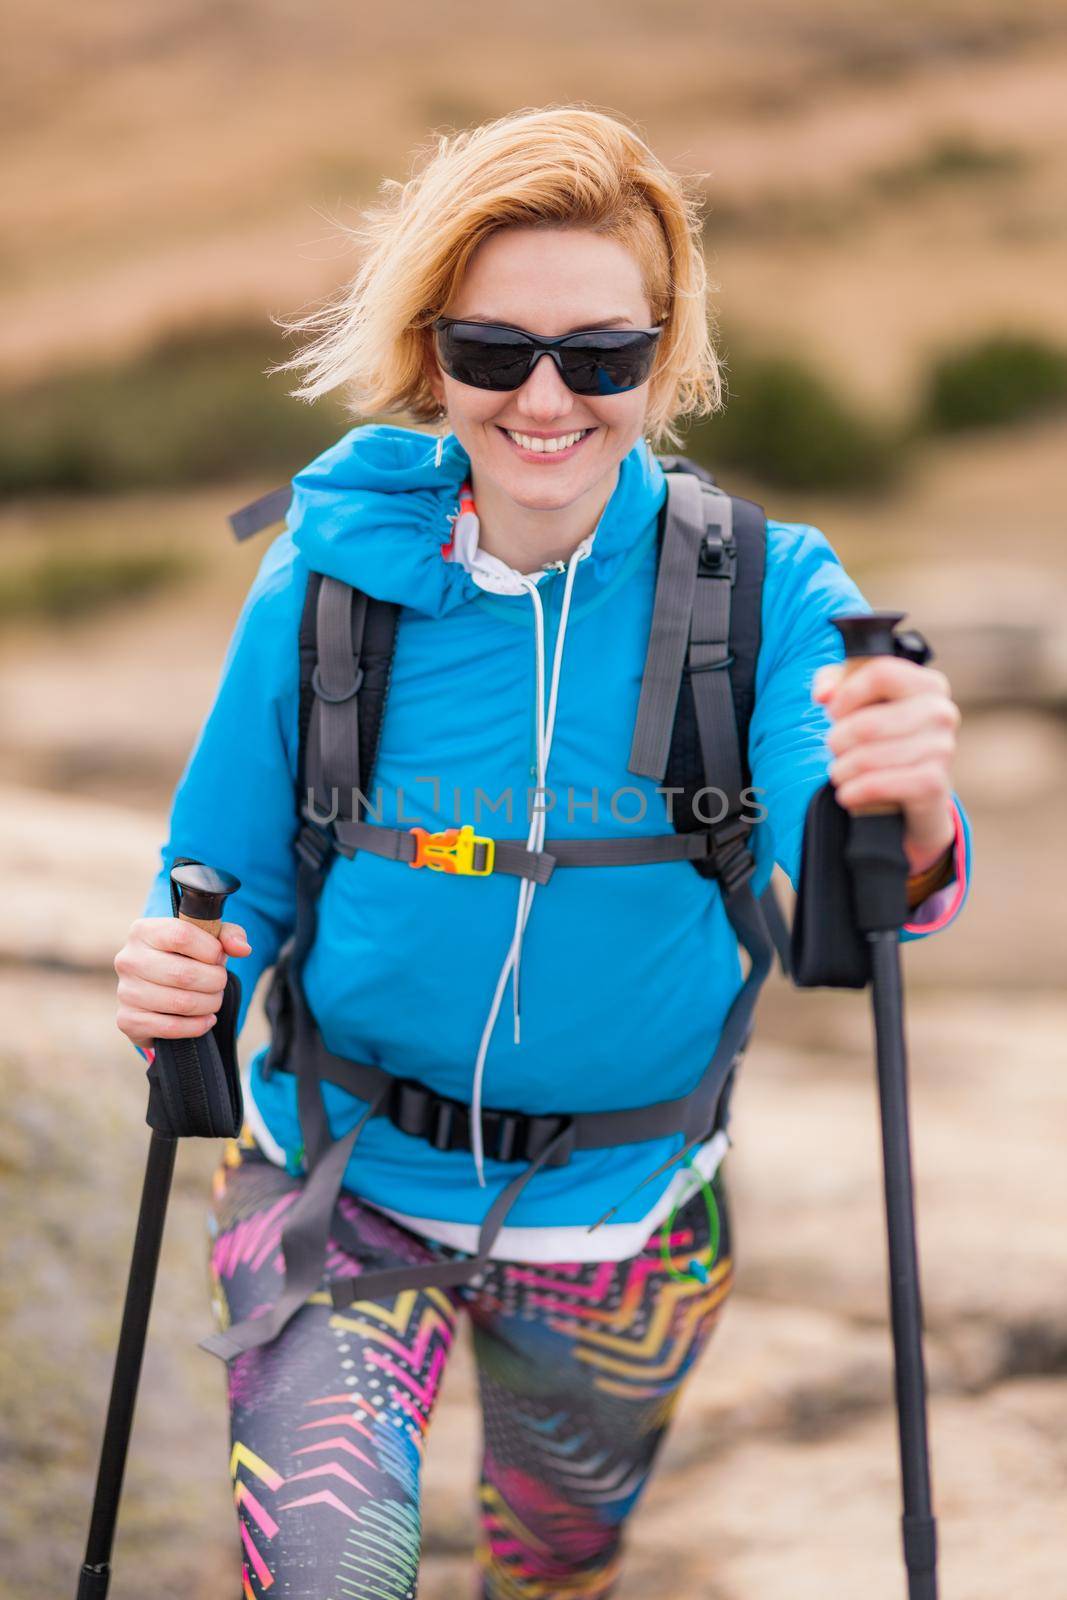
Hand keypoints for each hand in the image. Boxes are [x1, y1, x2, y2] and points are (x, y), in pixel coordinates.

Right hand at [114, 916, 251, 1050]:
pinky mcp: (128, 1020)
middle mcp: (128, 959)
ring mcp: (125, 992)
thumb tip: (242, 949)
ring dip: (209, 1004)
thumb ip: (229, 935)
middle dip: (214, 981)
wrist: (158, 988)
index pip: (182, 936)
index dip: (211, 950)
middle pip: (184, 974)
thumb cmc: (186, 957)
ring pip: (180, 1003)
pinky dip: (197, 1026)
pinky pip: (171, 1027)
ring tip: (213, 999)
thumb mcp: (208, 938)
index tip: (218, 957)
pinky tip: (205, 1019)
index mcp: (143, 931)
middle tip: (219, 982)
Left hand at [812, 656, 959, 873]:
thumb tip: (823, 694)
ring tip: (841, 772)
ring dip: (841, 770)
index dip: (846, 694)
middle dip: (838, 741)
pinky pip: (876, 785)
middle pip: (865, 724)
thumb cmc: (884, 738)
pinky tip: (848, 793)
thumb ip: (835, 683)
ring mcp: (942, 748)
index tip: (835, 712)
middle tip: (837, 750)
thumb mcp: (859, 702)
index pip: (881, 673)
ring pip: (866, 758)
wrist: (917, 793)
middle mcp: (941, 713)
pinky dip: (853, 791)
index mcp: (928, 685)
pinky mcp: (933, 783)